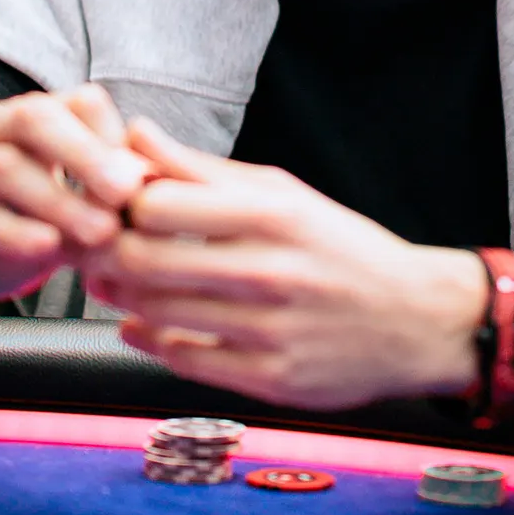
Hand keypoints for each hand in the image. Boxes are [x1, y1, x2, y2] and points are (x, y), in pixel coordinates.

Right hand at [0, 86, 148, 340]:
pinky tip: (45, 248)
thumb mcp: (55, 225)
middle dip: (87, 154)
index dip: (111, 135)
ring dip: (59, 201)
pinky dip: (12, 230)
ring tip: (100, 232)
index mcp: (12, 125)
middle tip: (127, 191)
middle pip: (34, 119)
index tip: (145, 178)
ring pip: (4, 167)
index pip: (70, 103)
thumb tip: (151, 189)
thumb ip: (95, 204)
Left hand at [84, 122, 482, 409]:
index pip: (157, 205)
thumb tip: (135, 134)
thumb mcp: (284, 195)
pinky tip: (143, 325)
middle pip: (144, 262)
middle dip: (105, 254)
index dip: (120, 204)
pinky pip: (184, 361)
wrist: (418, 322)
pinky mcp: (270, 380)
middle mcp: (271, 273)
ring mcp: (270, 332)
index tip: (114, 203)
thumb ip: (203, 170)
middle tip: (95, 248)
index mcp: (274, 216)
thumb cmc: (342, 250)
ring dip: (120, 298)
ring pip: (157, 314)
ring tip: (115, 282)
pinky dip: (150, 341)